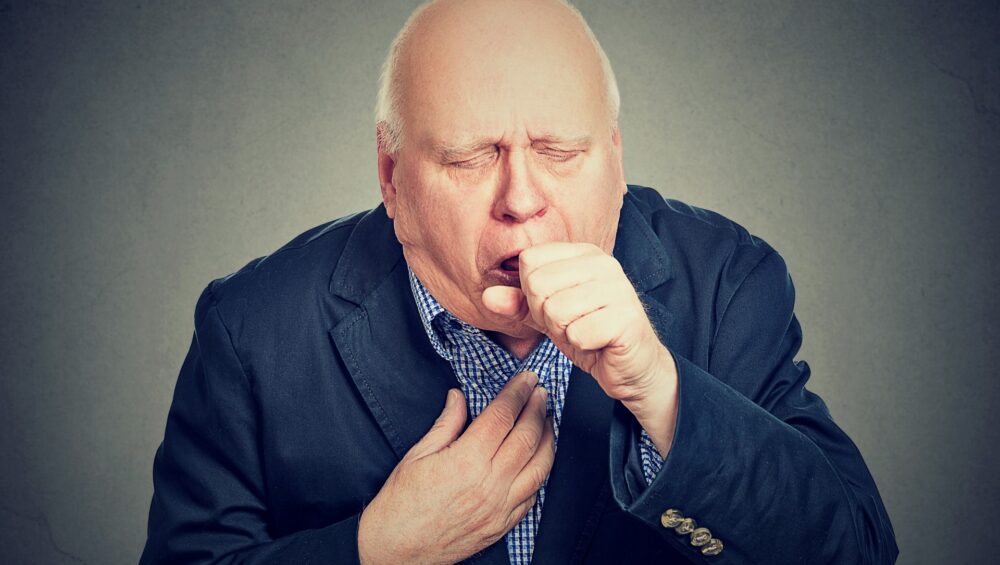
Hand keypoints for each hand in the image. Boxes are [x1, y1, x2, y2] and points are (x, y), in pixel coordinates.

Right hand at [357, 371, 554, 564]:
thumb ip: (445, 424)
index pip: (502, 416)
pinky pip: (533, 495)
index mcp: (466, 461)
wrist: (396, 551)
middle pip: (526, 436)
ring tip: (548, 420)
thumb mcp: (417, 456)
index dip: (518, 393)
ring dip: (548, 439)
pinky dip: (541, 472)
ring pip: (539, 466)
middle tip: (541, 392)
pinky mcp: (503, 525)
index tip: (527, 379)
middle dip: (537, 409)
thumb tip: (459, 397)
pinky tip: (540, 458)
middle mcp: (489, 484)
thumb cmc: (400, 505)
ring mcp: (500, 507)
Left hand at [481, 242, 677, 454]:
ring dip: (564, 332)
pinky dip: (582, 346)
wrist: (632, 367)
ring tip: (585, 333)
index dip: (531, 294)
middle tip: (572, 325)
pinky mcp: (626, 317)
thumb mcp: (547, 317)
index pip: (530, 261)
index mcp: (583, 254)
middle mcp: (603, 264)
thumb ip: (518, 305)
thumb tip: (487, 297)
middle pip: (538, 285)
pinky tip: (598, 343)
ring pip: (555, 310)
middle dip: (546, 316)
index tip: (556, 307)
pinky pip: (578, 333)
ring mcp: (618, 288)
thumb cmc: (591, 336)